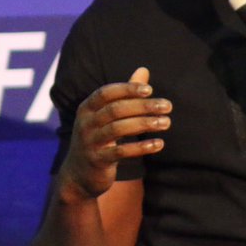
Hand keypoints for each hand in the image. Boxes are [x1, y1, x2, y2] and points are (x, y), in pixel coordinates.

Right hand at [56, 67, 168, 202]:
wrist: (78, 176)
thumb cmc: (98, 139)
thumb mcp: (106, 116)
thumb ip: (125, 94)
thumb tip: (144, 70)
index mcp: (87, 108)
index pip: (106, 92)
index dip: (127, 89)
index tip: (150, 90)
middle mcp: (85, 123)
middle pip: (115, 109)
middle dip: (143, 106)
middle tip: (167, 106)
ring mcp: (90, 142)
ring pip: (118, 129)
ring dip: (144, 124)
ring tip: (166, 123)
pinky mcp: (97, 161)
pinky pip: (120, 152)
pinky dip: (140, 147)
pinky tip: (158, 144)